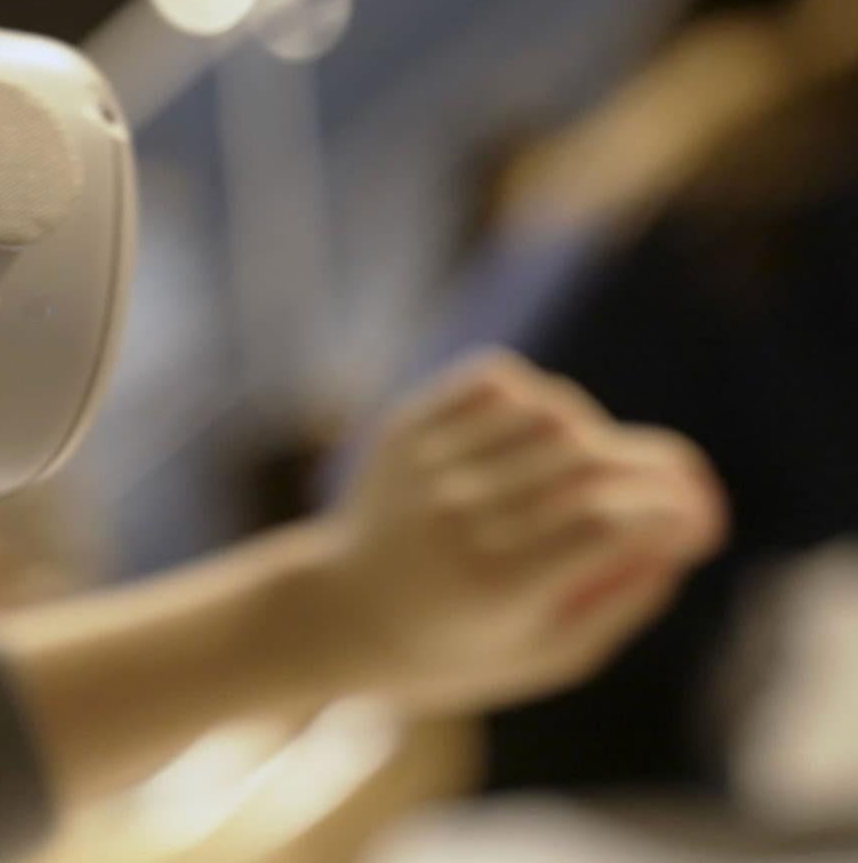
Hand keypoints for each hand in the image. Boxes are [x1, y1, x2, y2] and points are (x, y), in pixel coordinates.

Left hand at [323, 350, 726, 712]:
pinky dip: (539, 396)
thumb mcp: (546, 655)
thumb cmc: (456, 648)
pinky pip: (496, 380)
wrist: (338, 613)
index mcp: (496, 585)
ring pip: (551, 412)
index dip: (673, 510)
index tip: (698, 519)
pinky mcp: (406, 429)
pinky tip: (547, 433)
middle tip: (678, 486)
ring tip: (602, 469)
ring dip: (599, 433)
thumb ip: (621, 601)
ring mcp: (428, 466)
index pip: (611, 522)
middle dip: (654, 471)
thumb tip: (686, 532)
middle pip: (590, 463)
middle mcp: (459, 517)